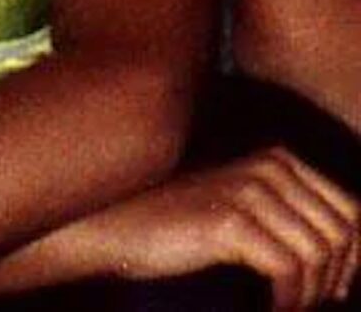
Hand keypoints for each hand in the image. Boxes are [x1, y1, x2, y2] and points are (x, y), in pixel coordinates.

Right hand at [95, 147, 358, 308]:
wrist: (119, 225)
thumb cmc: (181, 225)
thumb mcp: (244, 208)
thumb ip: (289, 216)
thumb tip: (347, 258)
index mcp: (280, 160)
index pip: (352, 210)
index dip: (352, 259)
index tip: (330, 291)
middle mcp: (271, 167)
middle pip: (343, 234)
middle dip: (334, 280)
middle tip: (304, 305)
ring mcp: (251, 191)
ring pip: (319, 256)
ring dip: (309, 297)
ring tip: (285, 310)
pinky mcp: (231, 221)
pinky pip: (288, 271)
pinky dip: (287, 302)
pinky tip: (269, 311)